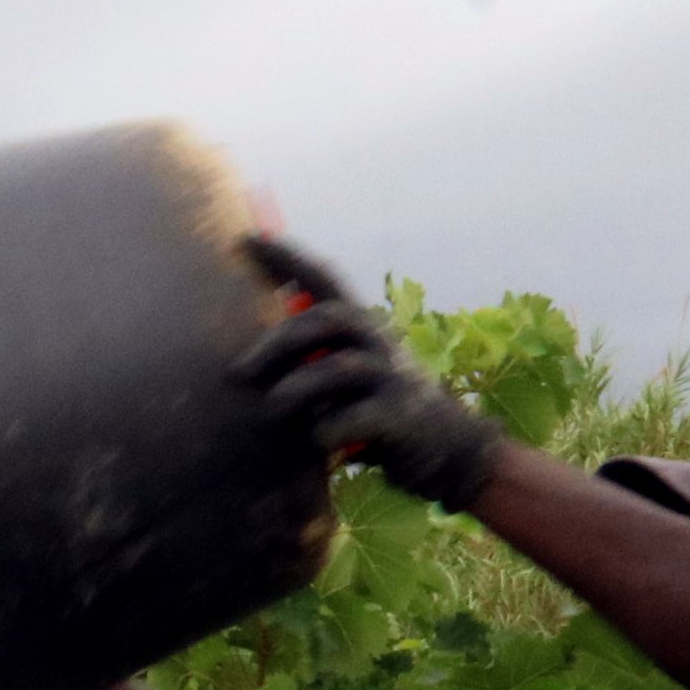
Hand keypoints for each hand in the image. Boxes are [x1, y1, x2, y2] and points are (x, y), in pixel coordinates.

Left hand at [238, 237, 504, 509]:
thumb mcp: (348, 376)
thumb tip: (246, 357)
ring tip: (272, 412)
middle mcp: (381, 342)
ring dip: (294, 391)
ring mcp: (394, 378)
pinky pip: (349, 420)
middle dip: (277, 342)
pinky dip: (323, 432)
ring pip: (335, 369)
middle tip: (238, 372)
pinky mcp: (400, 417)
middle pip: (326, 319)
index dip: (286, 258)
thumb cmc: (380, 412)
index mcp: (363, 327)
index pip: (323, 280)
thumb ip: (313, 358)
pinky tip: (317, 444)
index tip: (244, 238)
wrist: (451, 451)